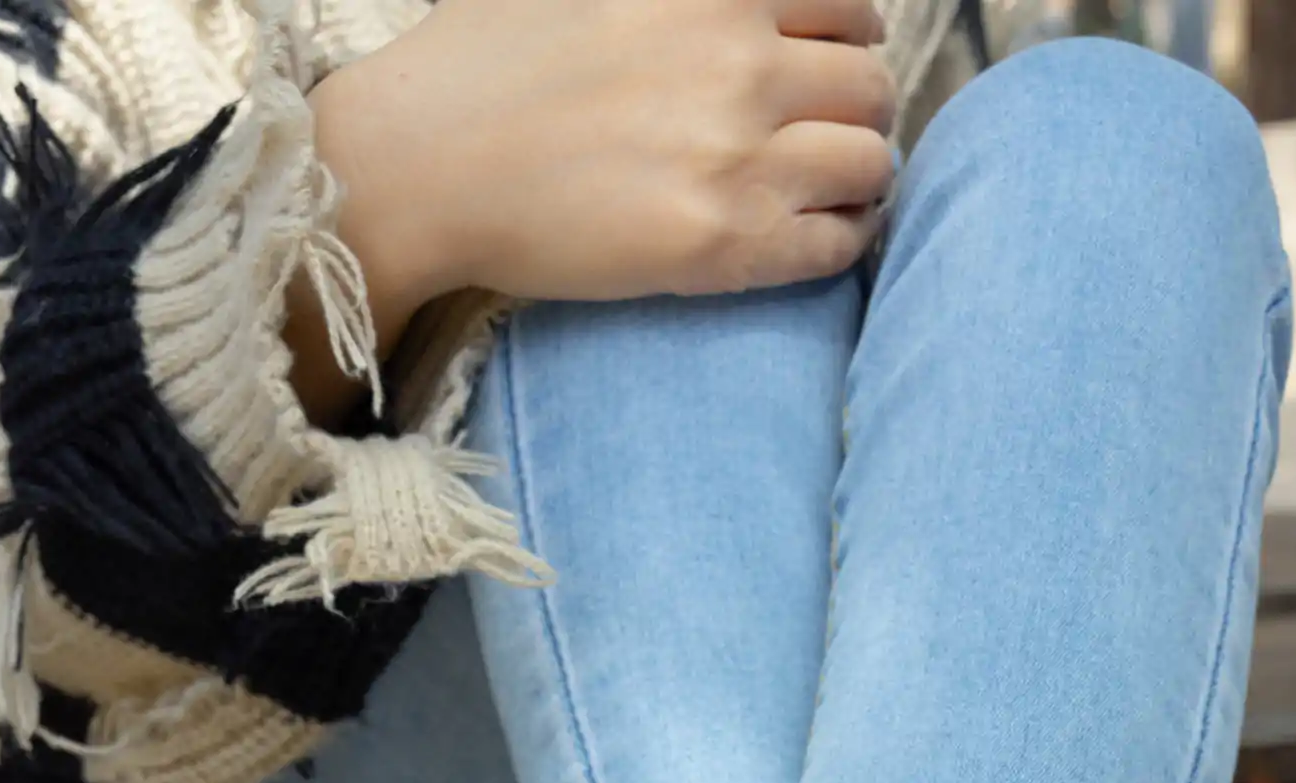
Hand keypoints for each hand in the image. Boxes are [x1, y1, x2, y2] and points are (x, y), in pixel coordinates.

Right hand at [312, 0, 896, 330]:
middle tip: (834, 138)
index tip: (832, 65)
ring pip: (869, 164)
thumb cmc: (485, 63)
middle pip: (870, 87)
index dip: (851, 38)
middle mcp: (741, 66)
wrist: (426, 162)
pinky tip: (821, 237)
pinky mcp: (725, 246)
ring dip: (862, 179)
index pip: (846, 4)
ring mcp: (739, 158)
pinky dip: (845, 239)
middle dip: (861, 111)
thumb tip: (724, 12)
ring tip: (835, 193)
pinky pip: (837, 243)